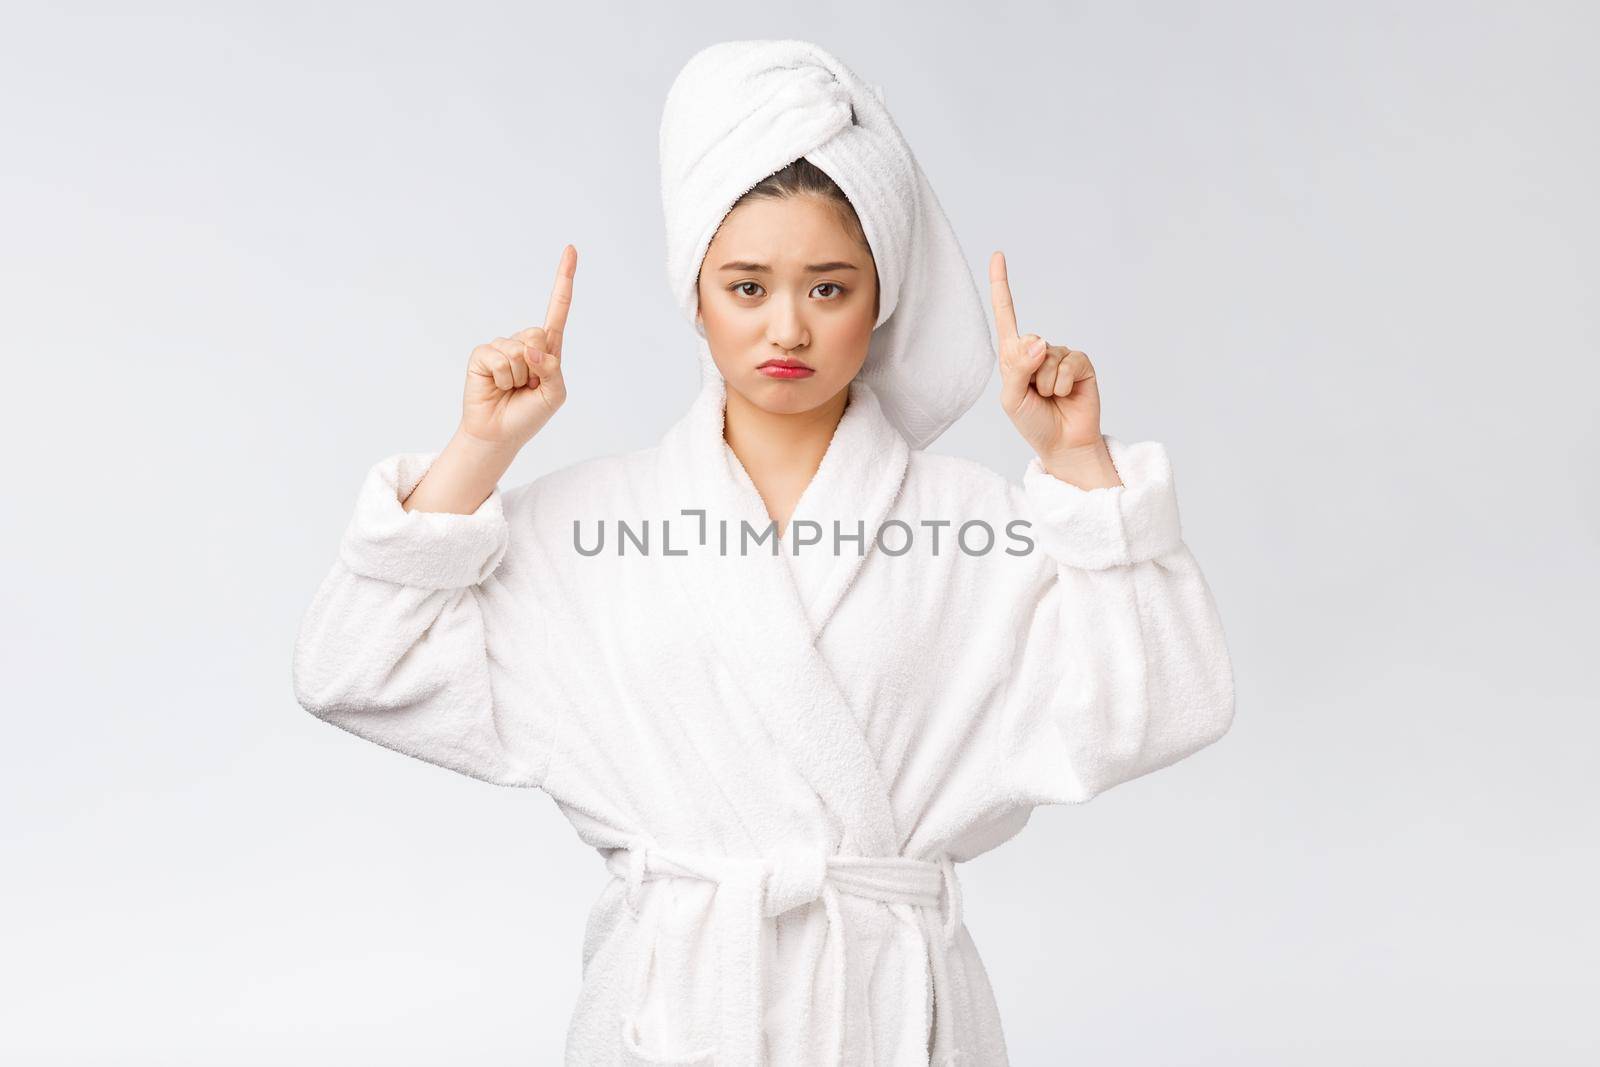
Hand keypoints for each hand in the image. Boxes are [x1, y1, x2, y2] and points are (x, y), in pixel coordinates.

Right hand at [459, 245, 575, 450]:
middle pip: (538, 334)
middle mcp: (524, 343)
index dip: (564, 280)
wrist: (500, 434)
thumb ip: (553, 370)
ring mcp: (502, 347)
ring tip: (512, 389)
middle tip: (527, 386)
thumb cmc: (529, 415)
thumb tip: (532, 349)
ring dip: (519, 377)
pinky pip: (498, 357)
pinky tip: (497, 386)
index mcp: (547, 349)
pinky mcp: (482, 355)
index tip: (571, 250)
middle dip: (536, 365)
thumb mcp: (555, 395)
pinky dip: (502, 377)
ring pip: (519, 350)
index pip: (558, 310)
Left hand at [988, 250, 1109, 475]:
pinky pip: (1068, 363)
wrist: (1063, 444)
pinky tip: (1066, 395)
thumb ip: (1017, 369)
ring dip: (1046, 384)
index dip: (1001, 285)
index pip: (1006, 315)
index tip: (998, 255)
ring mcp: (1060, 355)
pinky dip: (1062, 384)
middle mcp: (1037, 350)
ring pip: (1048, 357)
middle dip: (1029, 373)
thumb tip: (1039, 340)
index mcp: (1014, 356)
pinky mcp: (1080, 363)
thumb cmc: (1033, 422)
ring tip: (1050, 398)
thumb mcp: (1013, 399)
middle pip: (1028, 342)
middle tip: (1035, 395)